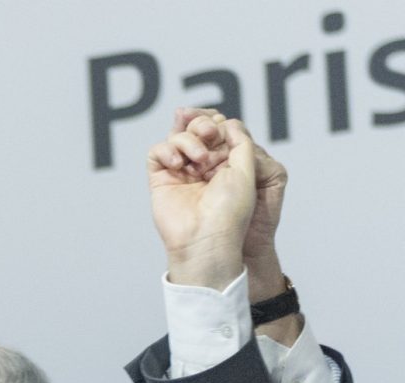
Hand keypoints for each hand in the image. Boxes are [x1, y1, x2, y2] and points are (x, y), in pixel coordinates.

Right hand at [148, 109, 261, 290]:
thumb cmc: (230, 211)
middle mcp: (202, 166)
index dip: (216, 121)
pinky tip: (177, 163)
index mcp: (225, 163)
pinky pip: (157, 151)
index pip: (217, 129)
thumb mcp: (248, 169)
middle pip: (195, 128)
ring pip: (177, 136)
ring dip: (188, 139)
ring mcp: (181, 172)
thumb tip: (227, 122)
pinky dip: (166, 149)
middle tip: (208, 133)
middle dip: (202, 124)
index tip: (219, 127)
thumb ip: (240, 141)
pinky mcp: (161, 179)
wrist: (206, 240)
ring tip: (199, 159)